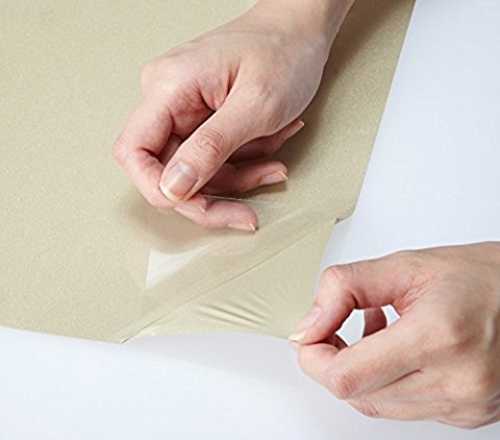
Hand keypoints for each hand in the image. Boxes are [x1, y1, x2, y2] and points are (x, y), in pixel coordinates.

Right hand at [113, 0, 352, 229]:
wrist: (301, 31)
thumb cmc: (282, 51)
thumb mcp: (255, 105)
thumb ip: (212, 148)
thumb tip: (173, 188)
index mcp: (169, 88)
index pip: (134, 151)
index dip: (157, 188)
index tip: (194, 204)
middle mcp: (169, 100)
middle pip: (168, 170)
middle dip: (211, 195)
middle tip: (244, 213)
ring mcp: (186, 111)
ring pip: (197, 171)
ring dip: (237, 177)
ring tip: (273, 163)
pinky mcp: (204, 120)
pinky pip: (215, 159)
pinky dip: (244, 163)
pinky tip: (270, 148)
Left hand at [292, 243, 499, 428]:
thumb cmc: (478, 276)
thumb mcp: (403, 266)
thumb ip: (344, 289)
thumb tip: (309, 325)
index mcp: (437, 337)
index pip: (347, 376)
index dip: (315, 357)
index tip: (310, 335)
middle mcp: (456, 382)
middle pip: (357, 394)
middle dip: (332, 361)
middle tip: (335, 327)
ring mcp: (464, 405)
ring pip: (377, 404)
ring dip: (360, 370)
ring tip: (373, 330)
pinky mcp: (468, 415)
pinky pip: (404, 407)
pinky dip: (386, 380)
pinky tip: (396, 350)